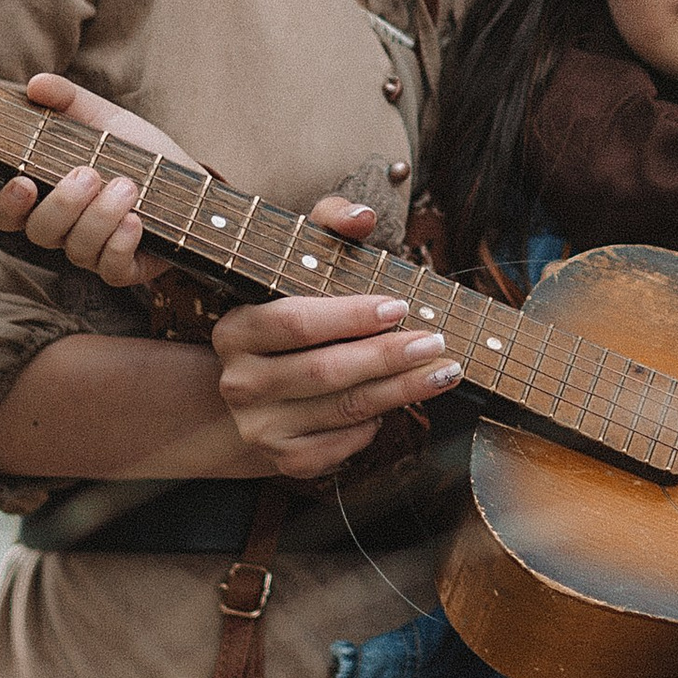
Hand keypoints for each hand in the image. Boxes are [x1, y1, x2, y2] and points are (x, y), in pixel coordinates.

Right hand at [0, 73, 178, 290]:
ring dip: (100, 217)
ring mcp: (94, 252)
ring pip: (77, 250)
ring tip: (127, 186)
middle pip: (40, 233)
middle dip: (63, 204)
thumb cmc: (141, 153)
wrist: (194, 182)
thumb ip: (69, 101)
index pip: (10, 214)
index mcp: (51, 197)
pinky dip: (120, 244)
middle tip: (88, 174)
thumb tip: (37, 84)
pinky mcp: (126, 268)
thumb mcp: (107, 121)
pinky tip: (136, 220)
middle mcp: (66, 230)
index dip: (9, 204)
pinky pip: (111, 269)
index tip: (23, 181)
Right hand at [213, 224, 465, 480]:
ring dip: (399, 391)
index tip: (398, 306)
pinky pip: (340, 446)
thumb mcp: (300, 265)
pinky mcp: (282, 459)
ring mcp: (258, 427)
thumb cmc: (293, 316)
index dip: (349, 316)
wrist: (259, 391)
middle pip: (323, 371)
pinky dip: (373, 427)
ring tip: (442, 372)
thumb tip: (363, 217)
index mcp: (235, 330)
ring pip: (340, 410)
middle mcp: (239, 382)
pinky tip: (396, 405)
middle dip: (387, 357)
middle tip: (435, 341)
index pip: (293, 322)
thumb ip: (329, 227)